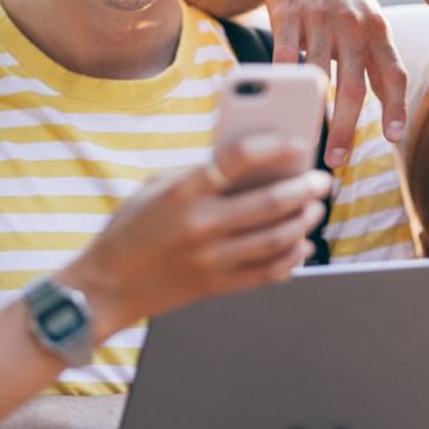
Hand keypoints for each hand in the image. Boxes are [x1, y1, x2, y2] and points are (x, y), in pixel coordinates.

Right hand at [62, 135, 332, 339]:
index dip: (274, 145)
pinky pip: (267, 273)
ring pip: (275, 239)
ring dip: (303, 221)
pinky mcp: (215, 286)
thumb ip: (201, 172)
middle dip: (305, 188)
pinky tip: (301, 244)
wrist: (106, 286)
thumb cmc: (132, 227)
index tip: (297, 142)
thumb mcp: (157, 186)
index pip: (237, 157)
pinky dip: (292, 258)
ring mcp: (209, 259)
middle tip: (322, 180)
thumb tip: (256, 160)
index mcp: (181, 191)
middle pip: (268, 203)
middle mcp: (198, 225)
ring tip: (314, 208)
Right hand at [262, 0, 407, 164]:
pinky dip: (281, 81)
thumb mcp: (367, 22)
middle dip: (347, 127)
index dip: (396, 107)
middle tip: (337, 159)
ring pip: (317, 76)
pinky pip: (283, 54)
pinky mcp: (288, 11)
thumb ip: (375, 62)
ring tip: (304, 138)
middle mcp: (353, 24)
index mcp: (378, 30)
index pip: (394, 73)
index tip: (393, 138)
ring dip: (311, 113)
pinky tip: (277, 102)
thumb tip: (390, 113)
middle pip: (353, 85)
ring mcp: (320, 17)